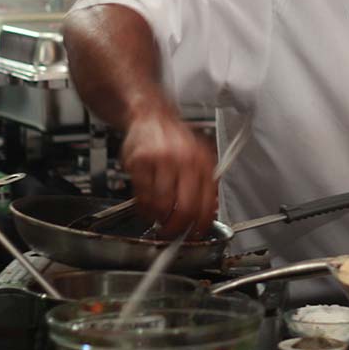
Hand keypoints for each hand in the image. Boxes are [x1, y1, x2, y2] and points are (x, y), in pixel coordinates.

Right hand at [121, 107, 217, 237]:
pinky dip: (143, 208)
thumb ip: (206, 183)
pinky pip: (141, 196)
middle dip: (177, 229)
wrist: (151, 114)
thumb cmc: (175, 139)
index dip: (200, 225)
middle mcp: (184, 160)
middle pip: (183, 208)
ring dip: (158, 219)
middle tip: (172, 234)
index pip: (206, 203)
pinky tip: (146, 207)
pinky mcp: (139, 163)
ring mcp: (161, 161)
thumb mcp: (200, 156)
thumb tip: (209, 213)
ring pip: (161, 206)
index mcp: (203, 162)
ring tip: (158, 218)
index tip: (195, 235)